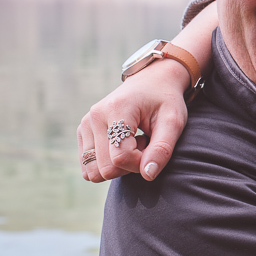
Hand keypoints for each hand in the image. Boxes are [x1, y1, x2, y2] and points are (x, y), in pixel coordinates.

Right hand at [77, 1, 216, 181]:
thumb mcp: (173, 121)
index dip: (141, 163)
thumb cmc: (165, 100)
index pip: (121, 157)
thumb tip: (148, 175)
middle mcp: (94, 117)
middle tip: (145, 143)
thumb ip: (162, 149)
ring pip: (94, 170)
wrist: (152, 80)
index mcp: (116, 110)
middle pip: (105, 168)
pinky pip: (89, 165)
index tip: (153, 147)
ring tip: (134, 143)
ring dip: (118, 165)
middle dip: (130, 165)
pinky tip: (123, 144)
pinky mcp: (82, 131)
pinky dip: (108, 161)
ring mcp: (85, 124)